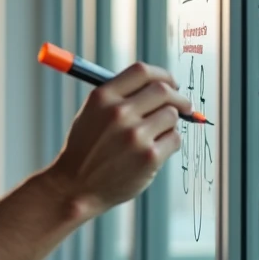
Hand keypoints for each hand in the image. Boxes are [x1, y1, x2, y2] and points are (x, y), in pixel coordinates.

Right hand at [46, 62, 191, 217]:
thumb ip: (120, 96)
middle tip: (183, 106)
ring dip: (170, 124)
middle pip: (162, 90)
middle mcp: (118, 113)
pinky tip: (154, 150)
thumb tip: (160, 85)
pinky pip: (174, 139)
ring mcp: (135, 135)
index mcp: (102, 97)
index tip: (171, 83)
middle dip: (177, 97)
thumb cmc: (86, 150)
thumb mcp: (92, 114)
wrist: (75, 187)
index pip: (142, 72)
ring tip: (156, 135)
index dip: (162, 75)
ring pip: (172, 116)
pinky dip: (170, 143)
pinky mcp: (149, 157)